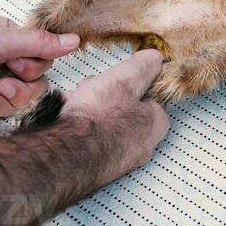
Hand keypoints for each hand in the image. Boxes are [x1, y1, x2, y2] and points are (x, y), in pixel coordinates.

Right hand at [60, 49, 169, 183]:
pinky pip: (94, 138)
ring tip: (75, 101)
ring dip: (91, 106)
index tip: (116, 76)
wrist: (69, 155)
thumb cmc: (99, 116)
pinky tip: (69, 119)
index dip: (131, 80)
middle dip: (106, 93)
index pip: (151, 95)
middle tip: (91, 87)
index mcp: (156, 124)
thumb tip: (155, 58)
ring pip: (107, 122)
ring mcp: (120, 159)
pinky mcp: (100, 166)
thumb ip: (144, 66)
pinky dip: (83, 126)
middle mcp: (143, 146)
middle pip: (126, 108)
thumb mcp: (125, 78)